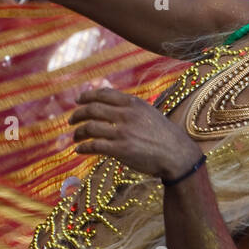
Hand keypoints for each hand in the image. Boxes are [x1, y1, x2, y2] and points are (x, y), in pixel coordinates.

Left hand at [69, 86, 200, 179]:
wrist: (177, 154)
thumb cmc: (162, 134)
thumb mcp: (148, 112)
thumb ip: (129, 106)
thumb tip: (107, 99)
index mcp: (133, 103)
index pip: (103, 94)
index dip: (87, 96)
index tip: (78, 101)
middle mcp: (126, 115)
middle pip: (92, 109)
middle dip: (77, 114)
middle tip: (71, 120)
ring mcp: (123, 132)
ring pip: (90, 128)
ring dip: (78, 132)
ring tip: (75, 137)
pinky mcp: (121, 150)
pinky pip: (94, 146)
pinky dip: (83, 147)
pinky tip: (80, 150)